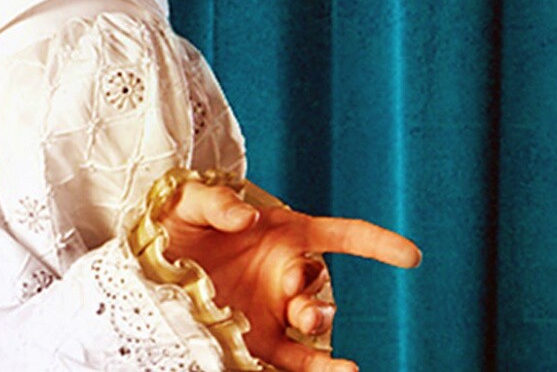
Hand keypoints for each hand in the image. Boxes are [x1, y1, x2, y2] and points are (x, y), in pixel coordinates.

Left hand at [159, 180, 420, 371]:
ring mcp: (276, 311)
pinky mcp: (259, 341)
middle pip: (321, 287)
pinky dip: (317, 370)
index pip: (340, 236)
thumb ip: (216, 202)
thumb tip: (246, 217)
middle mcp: (286, 275)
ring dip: (319, 331)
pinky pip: (296, 361)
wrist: (145, 262)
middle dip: (314, 294)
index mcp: (282, 235)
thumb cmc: (174, 223)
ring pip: (315, 326)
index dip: (375, 243)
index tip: (411, 255)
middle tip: (294, 296)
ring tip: (313, 336)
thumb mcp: (188, 201)